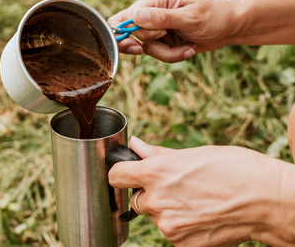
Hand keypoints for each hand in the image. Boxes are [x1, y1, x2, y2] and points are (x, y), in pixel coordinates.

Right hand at [108, 0, 236, 61]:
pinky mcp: (160, 40)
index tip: (137, 46)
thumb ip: (161, 18)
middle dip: (149, 44)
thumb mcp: (189, 18)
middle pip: (129, 34)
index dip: (126, 33)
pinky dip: (171, 56)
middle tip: (162, 45)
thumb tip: (135, 16)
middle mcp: (150, 12)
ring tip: (187, 48)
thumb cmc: (213, 17)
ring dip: (165, 53)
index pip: (124, 17)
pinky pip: (156, 54)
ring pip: (144, 48)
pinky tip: (188, 49)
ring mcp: (154, 27)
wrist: (228, 28)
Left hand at [108, 136, 292, 245]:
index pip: (116, 176)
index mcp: (155, 173)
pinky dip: (181, 226)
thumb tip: (136, 146)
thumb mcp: (192, 153)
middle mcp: (156, 200)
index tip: (128, 174)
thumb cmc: (234, 169)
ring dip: (166, 211)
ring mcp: (168, 226)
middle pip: (136, 199)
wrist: (266, 200)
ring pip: (155, 217)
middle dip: (150, 193)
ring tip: (194, 201)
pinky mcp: (181, 244)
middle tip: (175, 187)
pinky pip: (171, 233)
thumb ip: (157, 154)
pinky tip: (200, 215)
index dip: (121, 173)